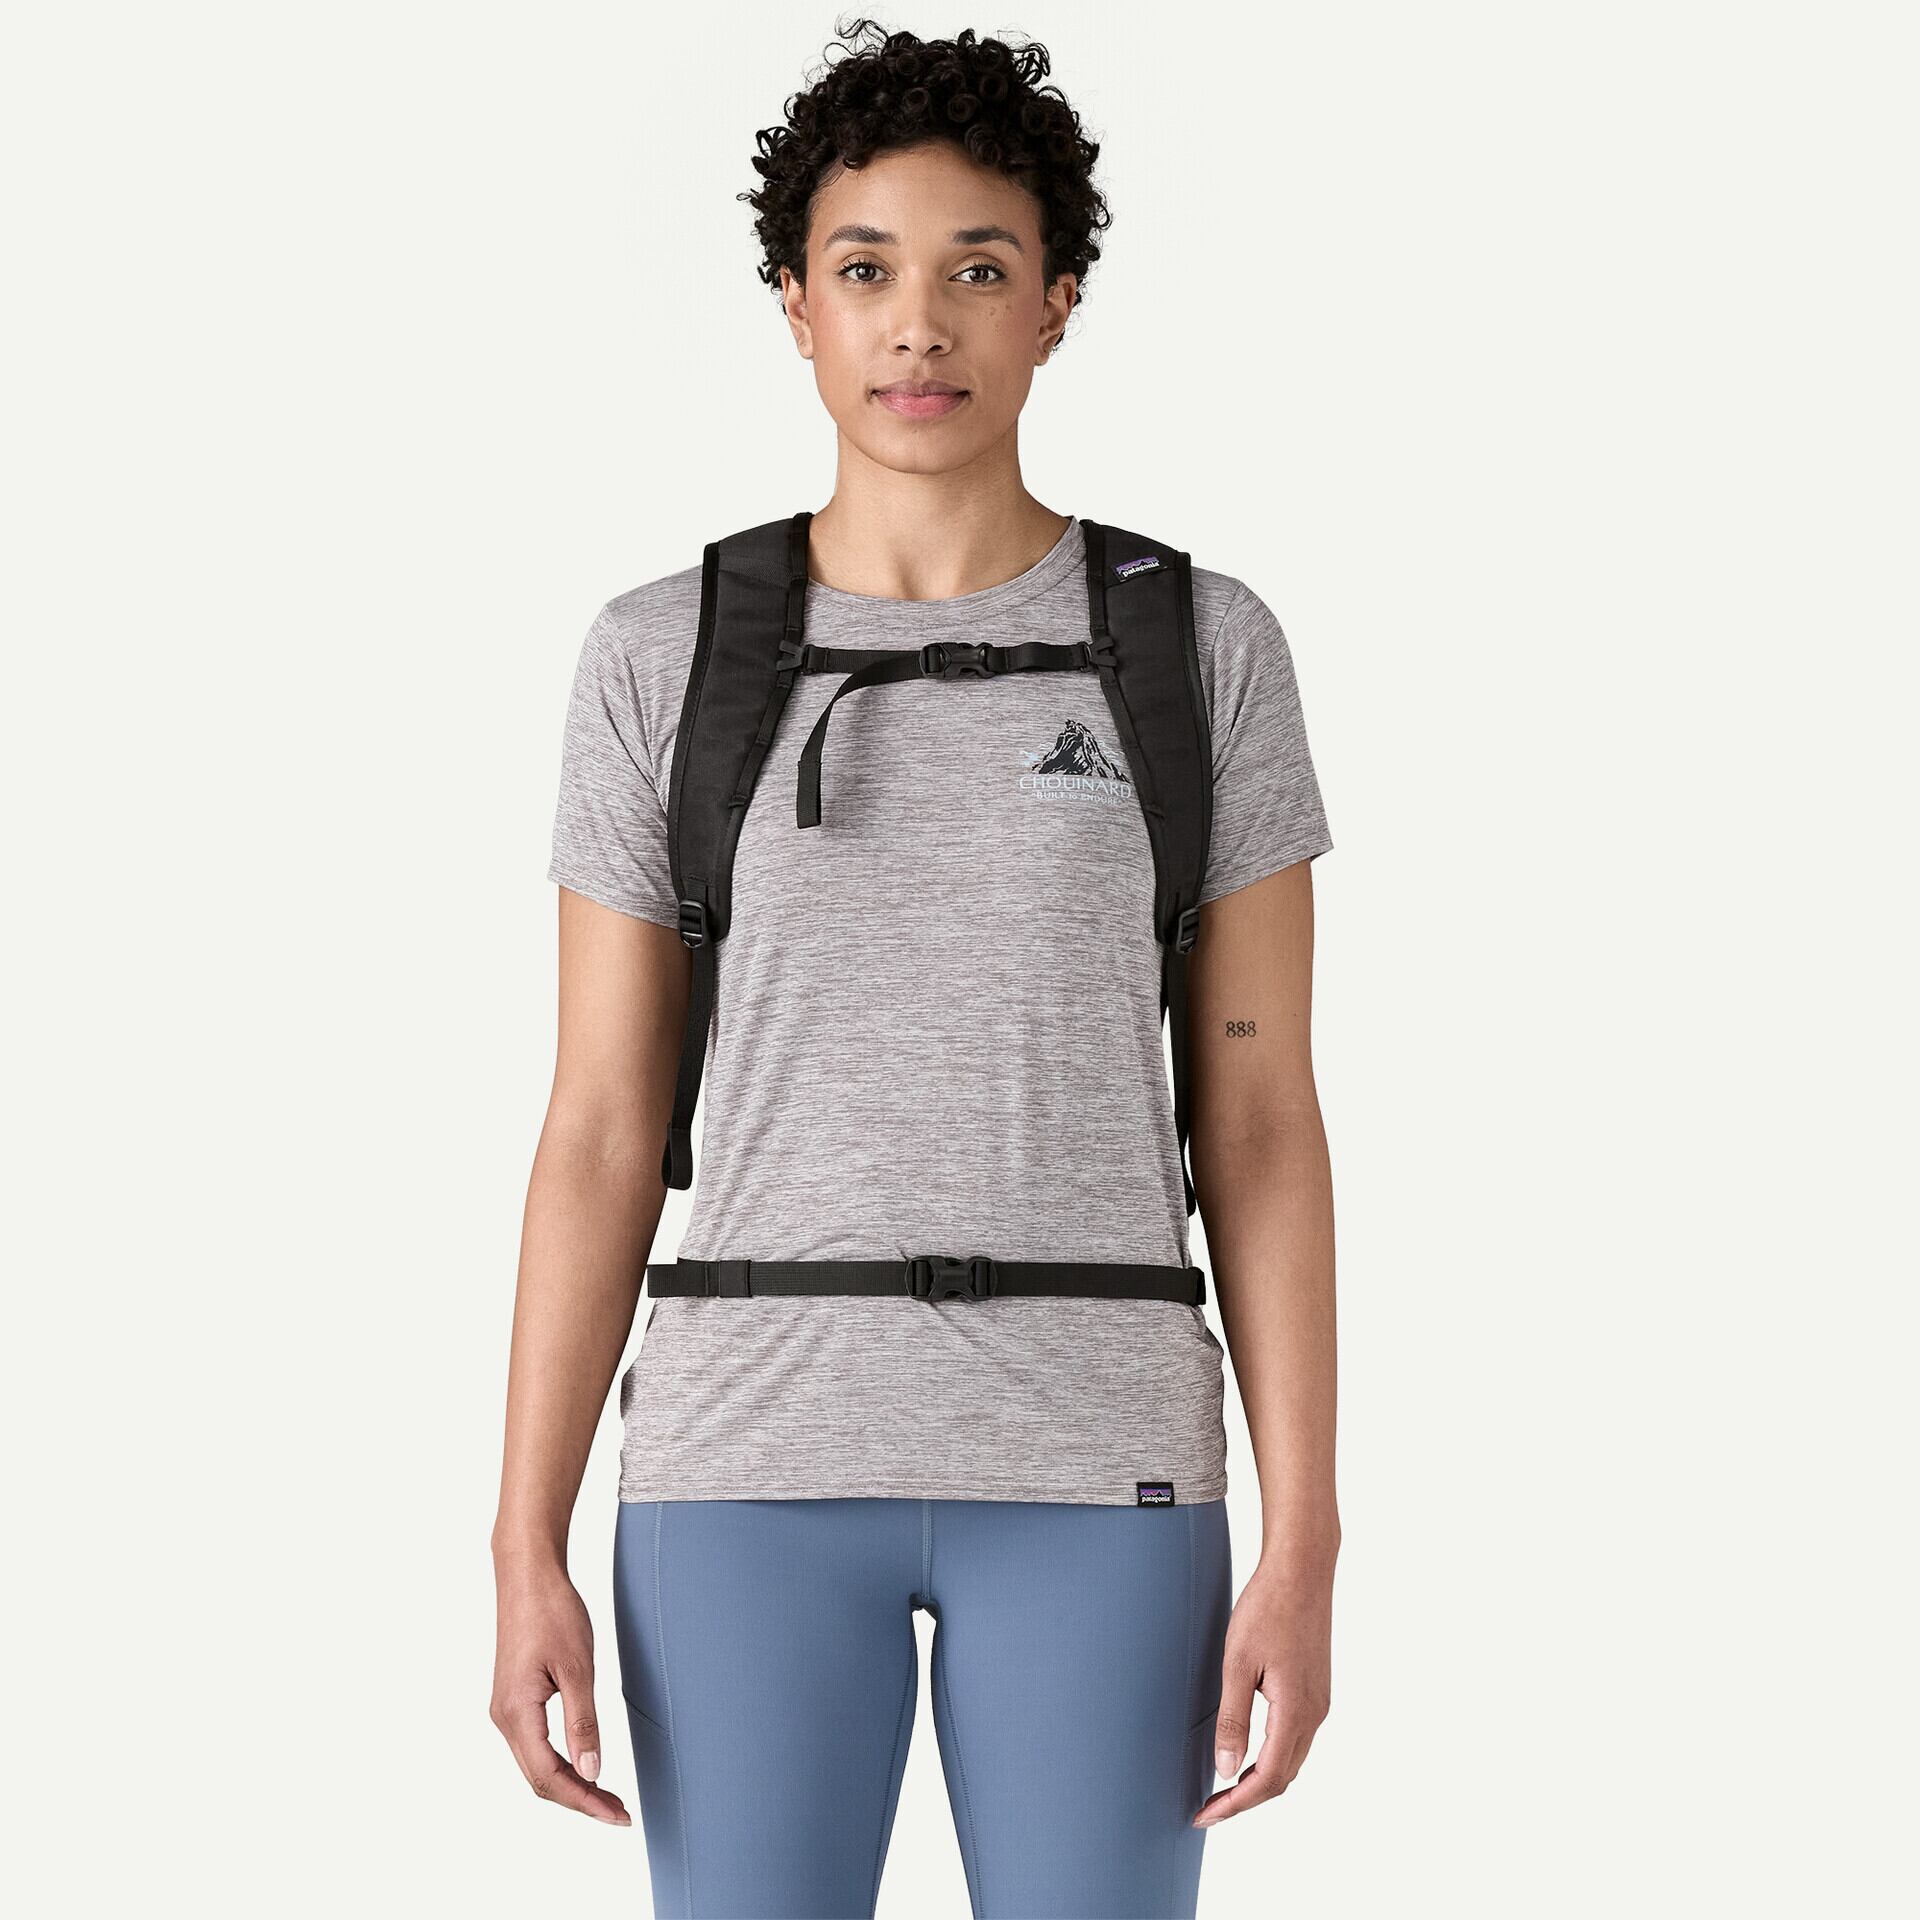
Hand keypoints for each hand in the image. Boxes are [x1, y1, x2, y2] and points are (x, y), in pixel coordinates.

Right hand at [491, 1555, 631, 1826]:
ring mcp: (506, 1710)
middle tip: (620, 1812)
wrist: (528, 1575)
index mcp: (516, 1714)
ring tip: (607, 1796)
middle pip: (540, 1778)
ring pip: (536, 1764)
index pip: (549, 1776)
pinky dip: (560, 1762)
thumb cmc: (553, 1612)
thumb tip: (592, 1770)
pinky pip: (535, 1745)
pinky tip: (584, 1764)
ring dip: (571, 1783)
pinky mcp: (514, 1699)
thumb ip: (583, 1722)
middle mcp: (505, 1718)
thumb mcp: (577, 1667)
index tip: (618, 1814)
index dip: (585, 1801)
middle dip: (580, 1800)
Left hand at [1193, 1557, 1332, 1826]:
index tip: (1204, 1815)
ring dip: (1259, 1780)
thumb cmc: (1267, 1608)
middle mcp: (1315, 1714)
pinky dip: (1271, 1757)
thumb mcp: (1238, 1663)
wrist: (1302, 1570)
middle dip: (1245, 1799)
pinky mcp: (1316, 1689)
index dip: (1235, 1804)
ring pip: (1291, 1760)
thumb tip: (1226, 1770)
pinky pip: (1295, 1739)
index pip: (1267, 1779)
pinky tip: (1247, 1753)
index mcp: (1296, 1711)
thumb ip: (1233, 1719)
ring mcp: (1319, 1702)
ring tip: (1222, 1787)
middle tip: (1208, 1807)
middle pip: (1282, 1778)